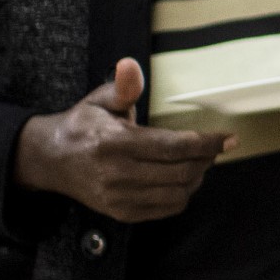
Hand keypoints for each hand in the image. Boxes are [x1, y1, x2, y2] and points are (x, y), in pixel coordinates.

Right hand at [12, 59, 231, 223]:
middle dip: (206, 159)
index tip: (229, 138)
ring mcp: (120, 198)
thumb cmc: (81, 126)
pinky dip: (182, 194)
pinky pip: (166, 208)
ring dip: (196, 177)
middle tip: (213, 148)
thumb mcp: (99, 101)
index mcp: (115, 143)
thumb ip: (122, 87)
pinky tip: (181, 178)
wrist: (50, 161)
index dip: (207, 143)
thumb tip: (130, 65)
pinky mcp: (122, 213)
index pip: (174, 146)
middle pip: (181, 172)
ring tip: (198, 162)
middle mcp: (117, 174)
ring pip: (178, 193)